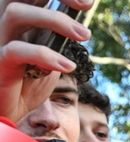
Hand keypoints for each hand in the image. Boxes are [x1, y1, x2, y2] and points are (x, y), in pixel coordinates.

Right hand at [0, 0, 91, 120]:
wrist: (11, 109)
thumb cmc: (30, 79)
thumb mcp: (51, 54)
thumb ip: (60, 37)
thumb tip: (82, 25)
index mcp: (21, 17)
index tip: (89, 1)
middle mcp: (5, 22)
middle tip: (87, 4)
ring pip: (15, 13)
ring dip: (54, 20)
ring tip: (83, 35)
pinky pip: (16, 50)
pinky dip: (45, 55)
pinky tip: (67, 66)